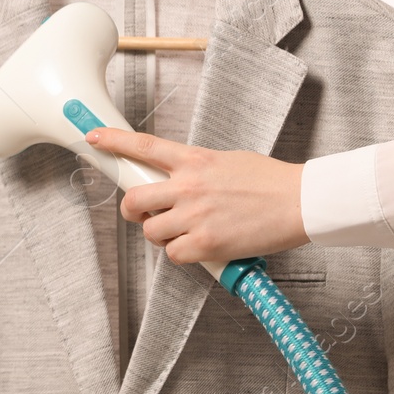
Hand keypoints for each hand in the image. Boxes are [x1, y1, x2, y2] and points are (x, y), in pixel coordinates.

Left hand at [85, 129, 309, 263]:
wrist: (300, 201)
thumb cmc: (270, 181)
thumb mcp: (227, 161)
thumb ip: (197, 169)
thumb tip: (179, 179)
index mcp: (194, 160)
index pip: (144, 147)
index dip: (113, 141)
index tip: (93, 138)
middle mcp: (188, 186)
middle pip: (134, 199)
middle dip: (132, 210)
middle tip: (144, 213)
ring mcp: (195, 216)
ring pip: (151, 231)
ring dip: (162, 235)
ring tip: (185, 233)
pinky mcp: (206, 244)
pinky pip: (174, 255)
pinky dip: (182, 255)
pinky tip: (200, 248)